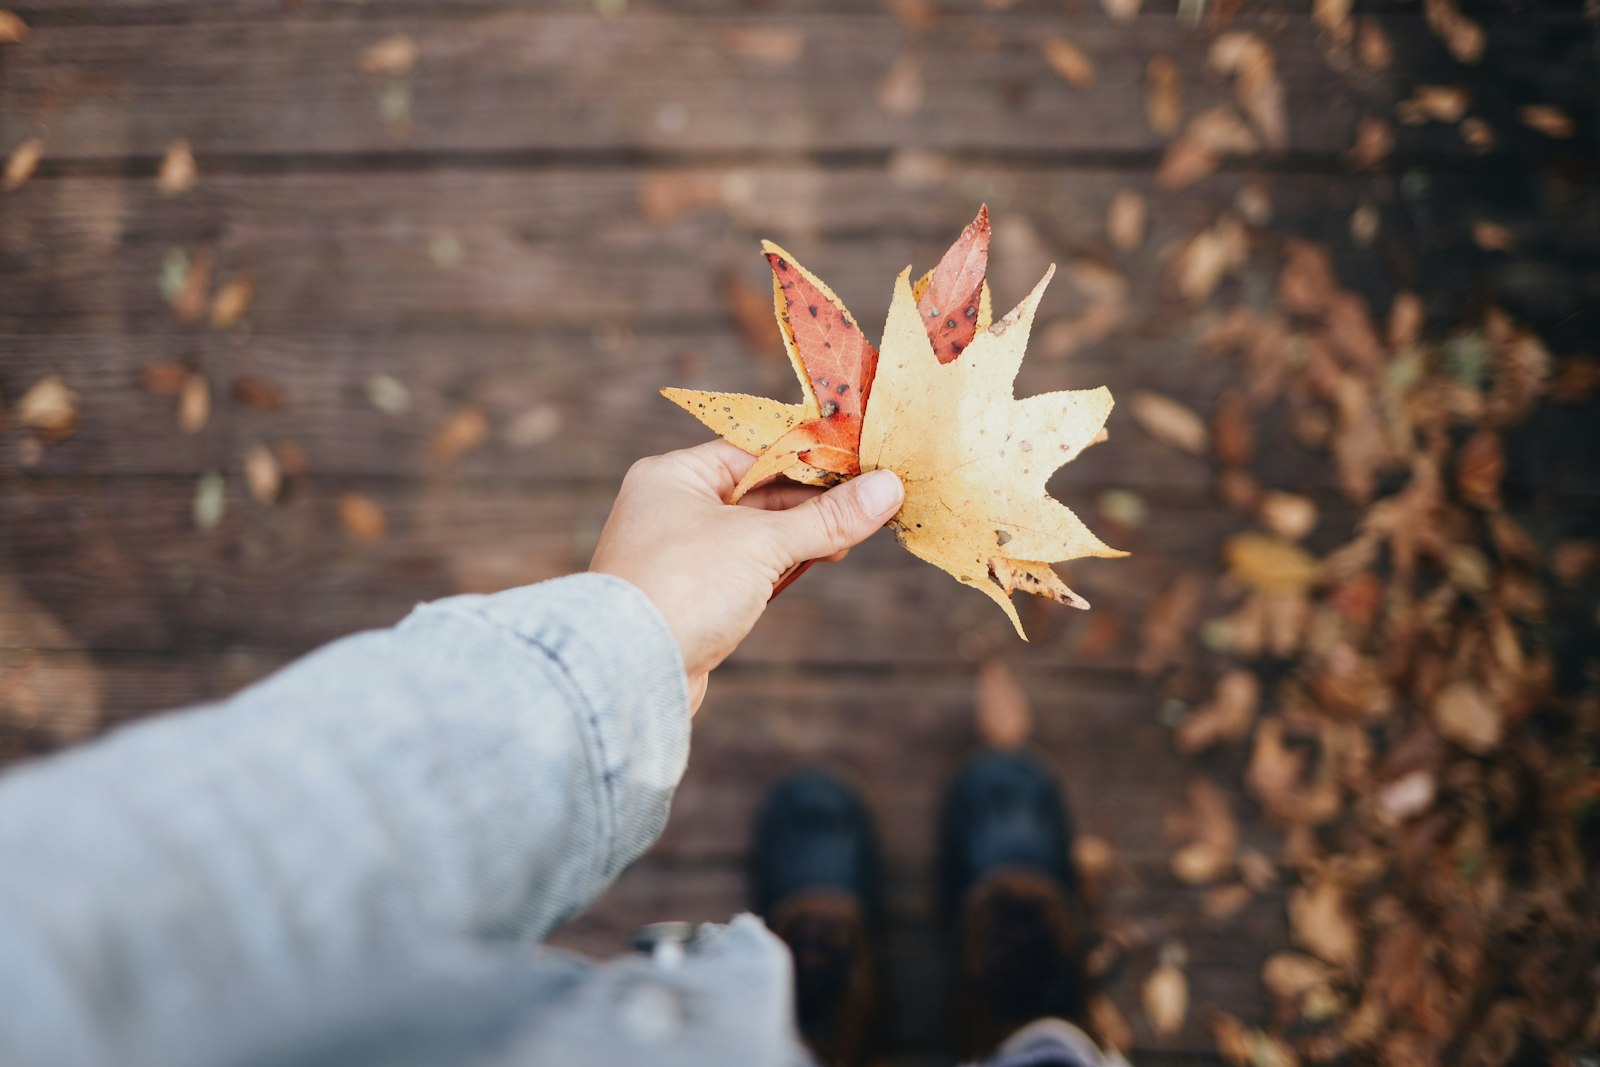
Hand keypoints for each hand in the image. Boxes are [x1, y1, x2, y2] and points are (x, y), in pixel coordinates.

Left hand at [590, 441, 902, 712]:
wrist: (627, 674)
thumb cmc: (683, 588)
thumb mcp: (762, 543)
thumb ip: (826, 517)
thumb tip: (888, 488)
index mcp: (673, 475)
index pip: (754, 450)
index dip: (811, 457)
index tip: (862, 462)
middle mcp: (670, 507)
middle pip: (757, 490)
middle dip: (813, 500)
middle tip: (868, 503)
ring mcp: (679, 553)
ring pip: (755, 532)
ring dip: (801, 534)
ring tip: (849, 537)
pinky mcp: (691, 594)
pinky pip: (746, 566)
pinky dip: (781, 563)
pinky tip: (818, 561)